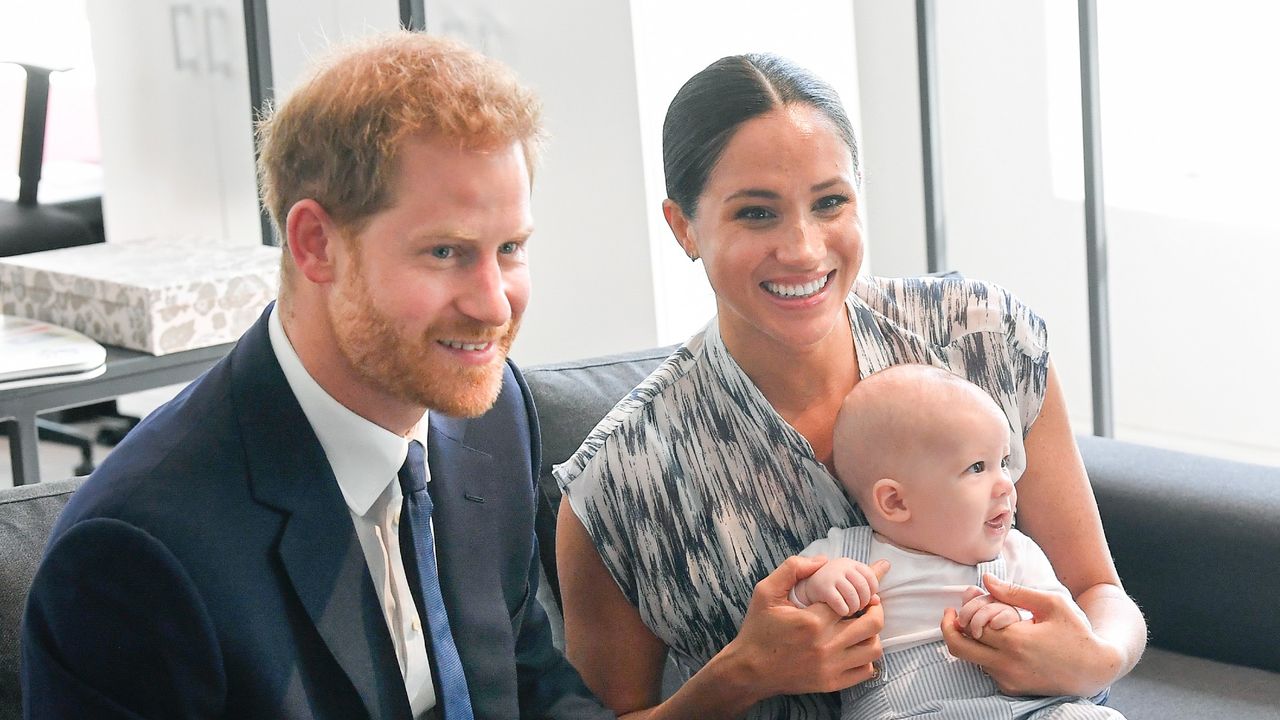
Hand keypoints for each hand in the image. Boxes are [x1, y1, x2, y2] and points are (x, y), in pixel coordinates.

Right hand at [726, 556, 889, 698]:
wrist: (748, 670)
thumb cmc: (758, 629)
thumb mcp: (765, 591)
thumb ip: (792, 569)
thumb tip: (823, 560)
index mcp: (812, 621)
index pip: (854, 598)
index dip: (864, 588)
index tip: (868, 583)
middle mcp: (825, 645)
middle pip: (872, 623)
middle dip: (875, 608)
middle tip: (868, 603)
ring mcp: (830, 667)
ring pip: (874, 648)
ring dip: (872, 633)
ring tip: (861, 625)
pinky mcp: (831, 683)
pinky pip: (866, 671)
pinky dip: (867, 658)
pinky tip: (855, 647)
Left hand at [942, 574, 1123, 696]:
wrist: (1095, 669)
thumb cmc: (1076, 632)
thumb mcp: (1051, 603)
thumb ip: (1015, 592)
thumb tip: (985, 580)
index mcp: (1015, 640)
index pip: (970, 624)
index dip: (965, 609)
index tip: (967, 598)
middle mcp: (1007, 664)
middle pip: (958, 647)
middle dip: (949, 628)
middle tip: (952, 614)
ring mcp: (1008, 680)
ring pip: (971, 659)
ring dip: (970, 640)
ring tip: (983, 624)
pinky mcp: (1012, 689)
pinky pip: (986, 670)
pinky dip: (984, 654)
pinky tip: (999, 641)